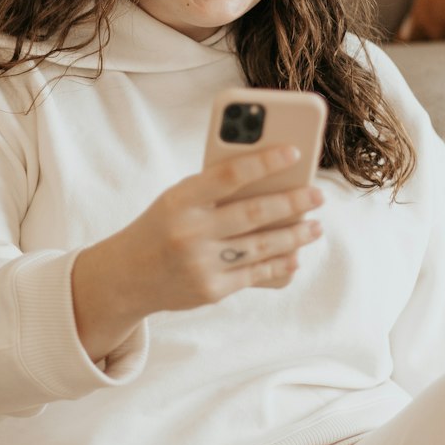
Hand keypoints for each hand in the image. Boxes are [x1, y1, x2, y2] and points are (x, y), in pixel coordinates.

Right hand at [72, 144, 324, 361]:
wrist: (126, 276)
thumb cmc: (163, 225)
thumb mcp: (178, 199)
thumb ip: (216, 191)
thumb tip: (273, 182)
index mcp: (180, 199)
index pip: (230, 174)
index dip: (265, 162)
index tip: (295, 153)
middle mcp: (190, 231)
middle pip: (254, 213)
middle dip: (293, 203)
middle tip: (318, 195)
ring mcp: (200, 264)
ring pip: (262, 247)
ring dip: (295, 236)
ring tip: (315, 226)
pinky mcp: (210, 290)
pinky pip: (255, 274)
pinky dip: (280, 264)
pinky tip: (296, 255)